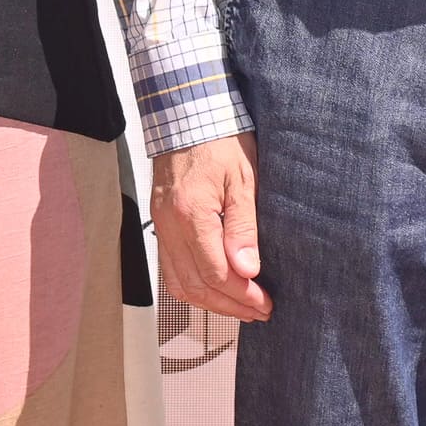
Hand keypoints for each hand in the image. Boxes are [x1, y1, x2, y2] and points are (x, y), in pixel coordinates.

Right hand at [152, 134, 269, 322]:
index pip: (215, 272)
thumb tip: (248, 269)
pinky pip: (170, 268)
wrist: (188, 115)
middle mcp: (169, 224)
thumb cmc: (220, 140)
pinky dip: (192, 286)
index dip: (242, 295)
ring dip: (210, 301)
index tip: (264, 303)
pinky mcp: (160, 223)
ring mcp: (161, 225)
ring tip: (240, 306)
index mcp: (191, 213)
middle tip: (258, 311)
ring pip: (179, 283)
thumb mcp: (244, 179)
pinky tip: (214, 288)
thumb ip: (244, 226)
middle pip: (195, 286)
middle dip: (229, 305)